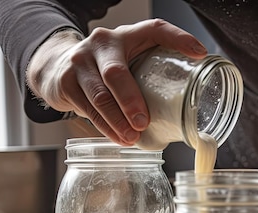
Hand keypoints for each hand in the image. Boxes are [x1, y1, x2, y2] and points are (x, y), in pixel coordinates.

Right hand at [26, 19, 207, 144]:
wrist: (57, 66)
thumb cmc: (105, 67)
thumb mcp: (129, 60)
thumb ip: (152, 72)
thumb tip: (189, 103)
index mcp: (126, 36)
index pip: (155, 29)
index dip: (178, 38)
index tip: (199, 54)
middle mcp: (102, 43)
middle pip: (116, 72)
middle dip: (131, 101)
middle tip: (144, 122)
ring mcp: (80, 62)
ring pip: (99, 96)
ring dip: (117, 121)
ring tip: (132, 137)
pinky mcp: (66, 82)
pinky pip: (87, 109)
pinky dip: (105, 127)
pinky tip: (118, 137)